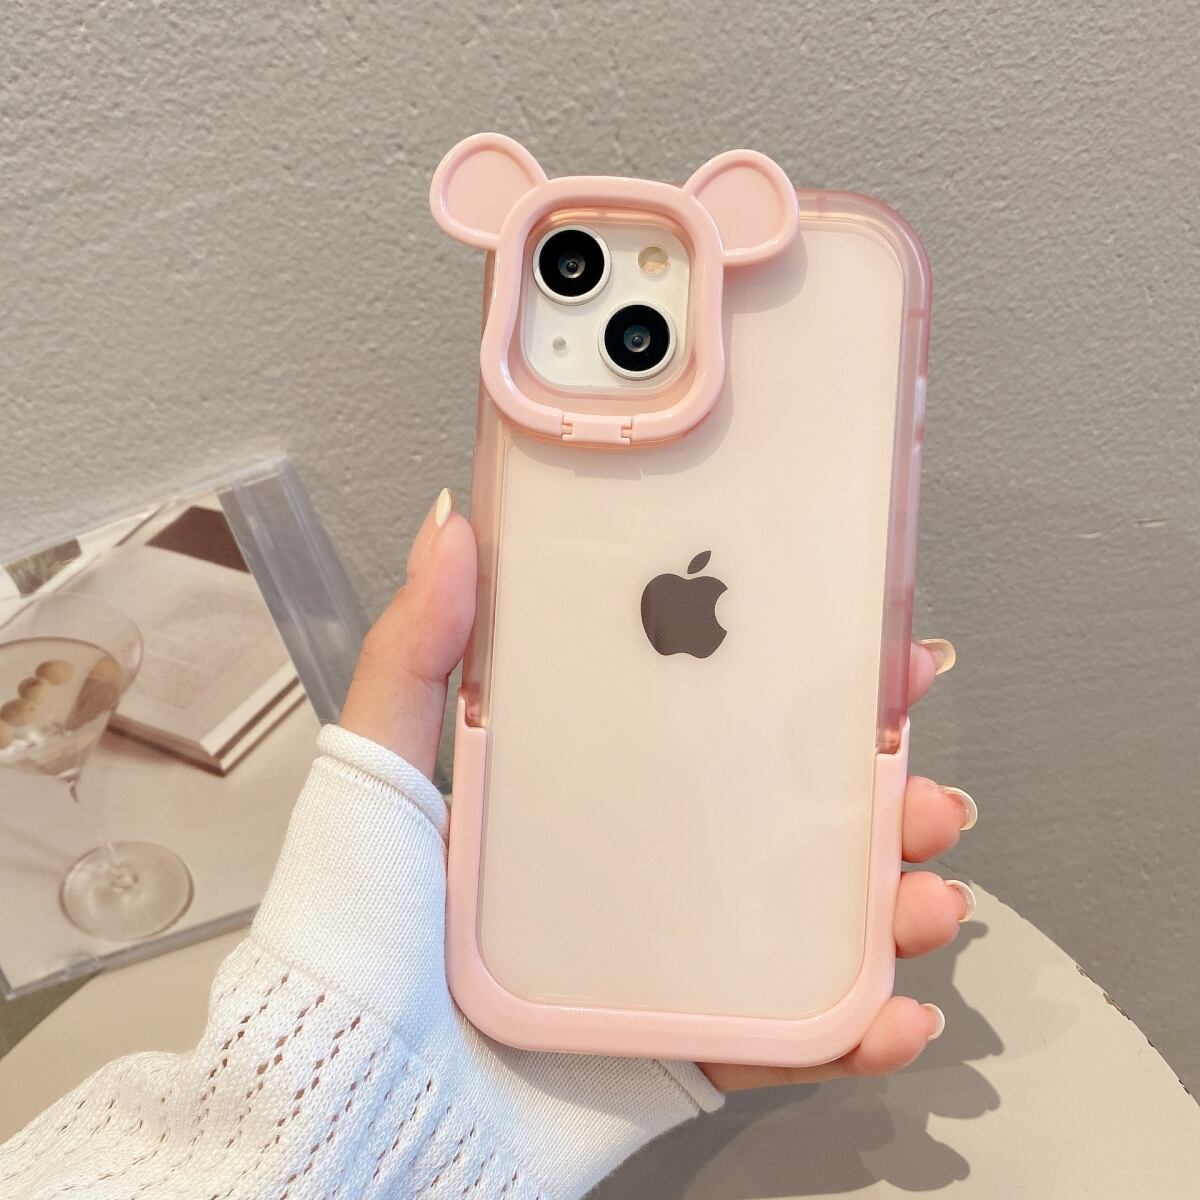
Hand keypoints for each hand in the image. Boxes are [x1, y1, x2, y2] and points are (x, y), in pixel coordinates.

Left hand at [341, 489, 972, 1090]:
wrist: (350, 1096)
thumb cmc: (354, 926)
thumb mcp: (380, 765)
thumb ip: (414, 652)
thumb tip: (450, 526)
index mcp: (593, 783)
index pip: (719, 715)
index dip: (807, 686)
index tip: (879, 657)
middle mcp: (645, 860)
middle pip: (792, 817)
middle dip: (883, 798)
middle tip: (926, 791)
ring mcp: (672, 955)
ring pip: (812, 922)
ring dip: (893, 907)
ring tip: (928, 896)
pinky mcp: (680, 1045)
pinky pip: (784, 1039)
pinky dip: (854, 1032)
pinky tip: (896, 1011)